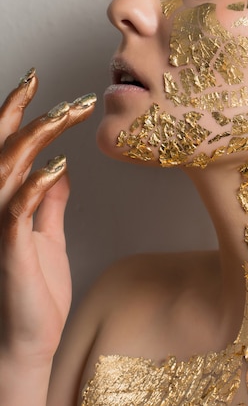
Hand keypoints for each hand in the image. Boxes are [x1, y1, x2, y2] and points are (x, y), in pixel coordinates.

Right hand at [0, 68, 95, 364]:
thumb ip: (50, 202)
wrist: (28, 340)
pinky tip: (58, 166)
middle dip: (26, 113)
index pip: (6, 146)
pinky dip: (37, 184)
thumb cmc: (34, 290)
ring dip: (37, 138)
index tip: (35, 80)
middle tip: (61, 91)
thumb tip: (60, 167)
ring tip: (68, 114)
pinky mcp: (9, 249)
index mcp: (6, 200)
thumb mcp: (46, 235)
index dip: (15, 111)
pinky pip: (18, 209)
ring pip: (9, 168)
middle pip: (4, 148)